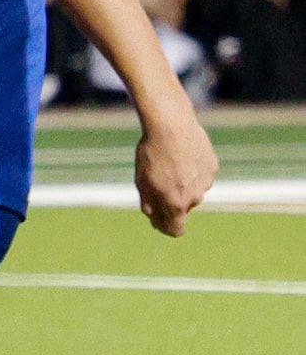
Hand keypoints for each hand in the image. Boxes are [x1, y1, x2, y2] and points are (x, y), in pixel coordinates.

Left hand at [135, 114, 216, 237]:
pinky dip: (192, 170)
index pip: (176, 230)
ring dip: (182, 184)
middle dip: (170, 200)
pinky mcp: (213, 166)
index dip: (164, 227)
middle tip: (156, 180)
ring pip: (193, 190)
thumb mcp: (142, 181)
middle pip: (182, 208)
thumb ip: (150, 204)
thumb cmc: (151, 153)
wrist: (171, 125)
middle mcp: (195, 196)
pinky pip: (201, 175)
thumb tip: (155, 217)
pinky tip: (182, 155)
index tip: (157, 219)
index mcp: (176, 203)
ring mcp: (206, 181)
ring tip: (169, 163)